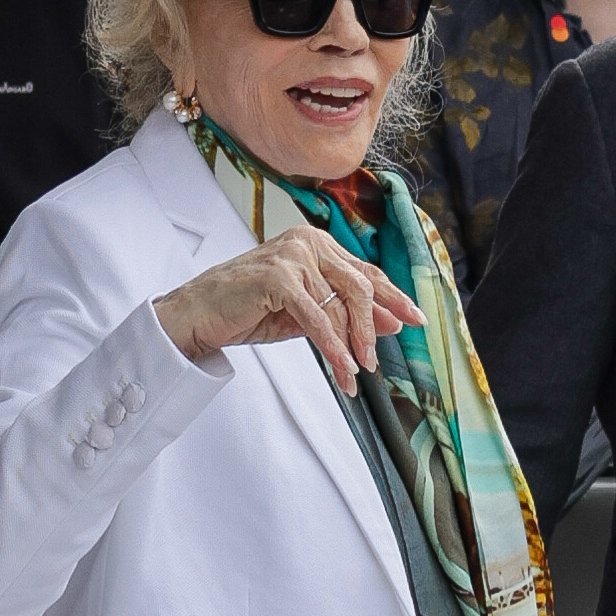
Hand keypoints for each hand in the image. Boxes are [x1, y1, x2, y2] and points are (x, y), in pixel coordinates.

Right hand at [155, 223, 417, 397]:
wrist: (198, 314)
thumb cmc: (248, 310)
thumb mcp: (304, 312)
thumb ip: (342, 312)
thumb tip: (391, 322)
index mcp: (316, 243)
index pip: (365, 271)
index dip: (393, 297)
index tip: (416, 319)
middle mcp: (308, 242)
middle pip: (360, 286)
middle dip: (373, 327)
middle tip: (377, 360)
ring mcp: (293, 256)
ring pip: (340, 307)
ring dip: (351, 346)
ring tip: (355, 373)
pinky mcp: (278, 277)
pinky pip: (318, 319)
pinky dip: (334, 349)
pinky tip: (343, 370)